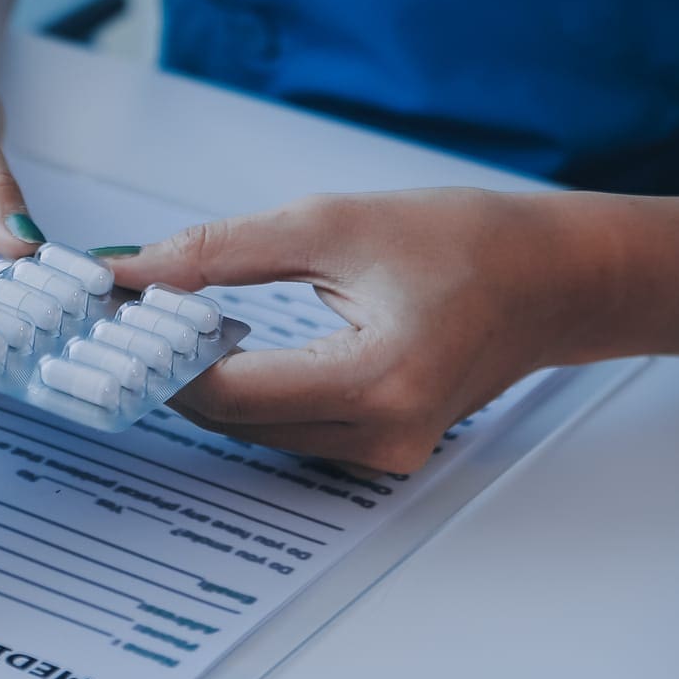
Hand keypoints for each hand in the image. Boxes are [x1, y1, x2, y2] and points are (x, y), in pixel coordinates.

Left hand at [110, 189, 606, 473]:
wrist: (555, 279)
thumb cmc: (465, 242)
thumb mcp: (333, 224)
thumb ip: (222, 251)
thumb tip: (134, 270)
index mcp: (378, 381)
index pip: (230, 392)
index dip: (163, 355)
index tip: (123, 312)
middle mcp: (382, 437)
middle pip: (234, 420)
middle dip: (176, 368)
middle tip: (132, 317)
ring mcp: (384, 455)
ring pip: (254, 432)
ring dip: (209, 384)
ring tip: (174, 324)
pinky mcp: (382, 451)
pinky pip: (287, 431)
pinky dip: (249, 393)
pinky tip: (226, 349)